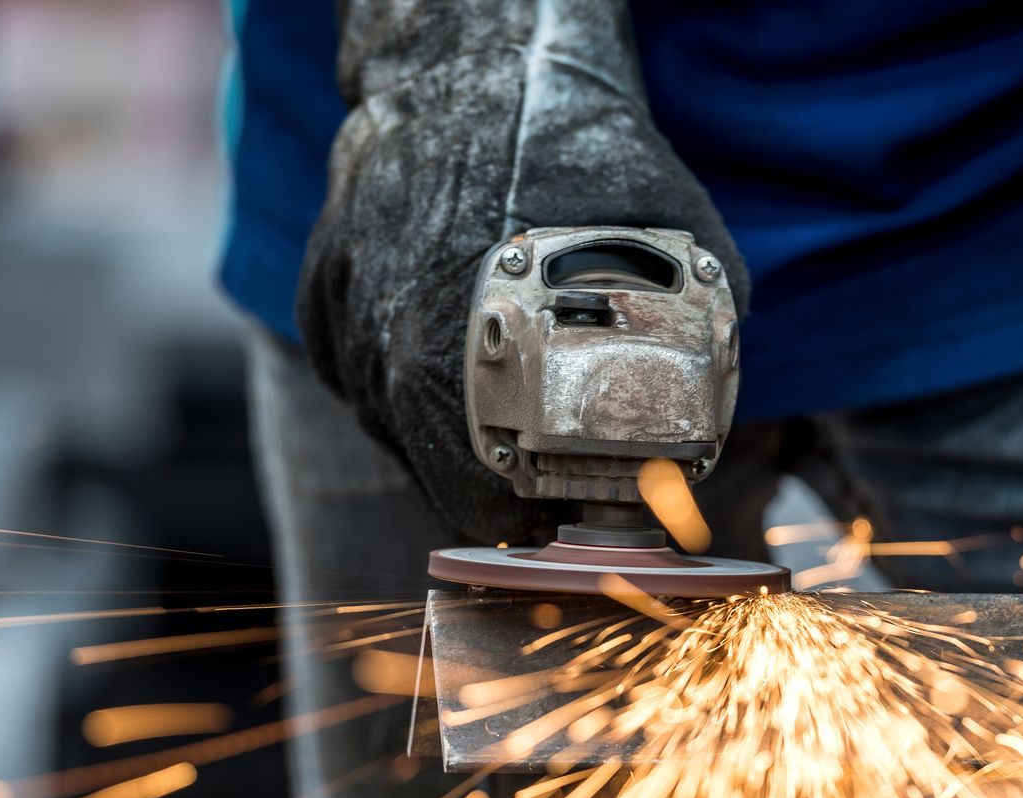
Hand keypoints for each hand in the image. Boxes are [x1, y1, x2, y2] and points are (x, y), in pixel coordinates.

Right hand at [296, 3, 745, 545]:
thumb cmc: (572, 144)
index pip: (481, 503)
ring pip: (395, 429)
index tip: (566, 508)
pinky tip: (452, 339)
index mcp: (447, 365)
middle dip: (499, 472)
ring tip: (506, 383)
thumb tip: (708, 424)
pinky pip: (360, 377)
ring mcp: (337, 326)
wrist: (473, 57)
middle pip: (437, 474)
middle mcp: (377, 356)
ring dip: (451, 423)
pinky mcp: (314, 298)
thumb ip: (696, 346)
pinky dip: (405, 374)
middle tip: (551, 455)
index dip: (535, 515)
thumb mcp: (674, 245)